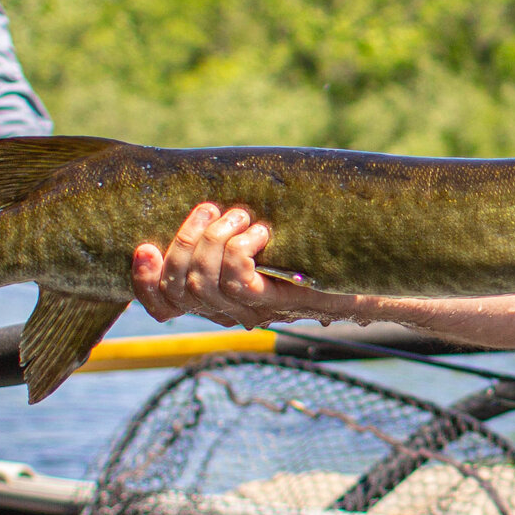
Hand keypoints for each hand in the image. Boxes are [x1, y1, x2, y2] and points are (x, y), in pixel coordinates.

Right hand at [129, 202, 374, 327]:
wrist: (372, 282)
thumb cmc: (321, 258)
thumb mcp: (270, 242)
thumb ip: (234, 232)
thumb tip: (206, 202)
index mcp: (220, 300)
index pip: (164, 305)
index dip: (144, 282)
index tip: (142, 246)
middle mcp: (232, 312)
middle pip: (180, 287)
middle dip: (186, 241)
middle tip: (213, 210)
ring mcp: (254, 310)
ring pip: (205, 281)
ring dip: (216, 238)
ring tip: (243, 217)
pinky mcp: (278, 302)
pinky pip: (238, 277)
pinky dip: (242, 247)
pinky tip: (262, 234)